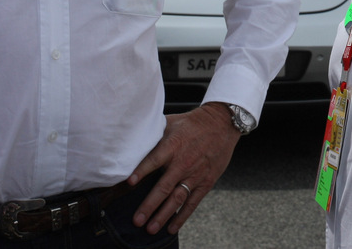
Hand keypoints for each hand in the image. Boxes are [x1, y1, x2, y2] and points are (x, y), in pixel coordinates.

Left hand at [128, 103, 241, 234]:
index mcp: (173, 145)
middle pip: (164, 187)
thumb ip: (154, 133)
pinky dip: (182, 216)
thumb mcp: (172, 122)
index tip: (129, 183)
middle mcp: (183, 162)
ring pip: (177, 198)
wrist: (222, 124)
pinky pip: (192, 202)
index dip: (142, 171)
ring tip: (151, 228)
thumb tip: (132, 139)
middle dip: (149, 205)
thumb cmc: (192, 123)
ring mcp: (195, 174)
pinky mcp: (206, 182)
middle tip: (137, 220)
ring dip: (163, 215)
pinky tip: (171, 228)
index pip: (154, 160)